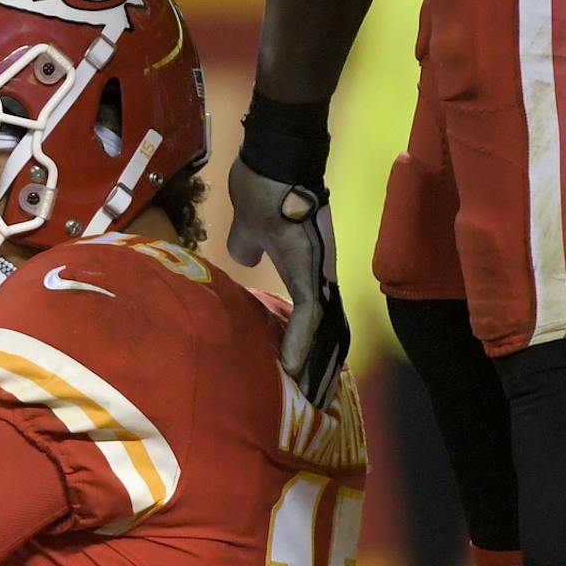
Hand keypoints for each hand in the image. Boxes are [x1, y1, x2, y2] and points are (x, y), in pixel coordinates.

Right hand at [227, 158, 351, 408]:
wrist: (274, 165)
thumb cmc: (261, 188)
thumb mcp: (247, 229)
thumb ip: (247, 246)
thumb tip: (242, 260)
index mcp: (303, 268)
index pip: (309, 314)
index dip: (303, 341)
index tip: (295, 371)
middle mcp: (318, 277)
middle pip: (323, 331)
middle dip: (316, 367)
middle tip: (310, 401)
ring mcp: (318, 276)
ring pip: (322, 331)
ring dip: (314, 365)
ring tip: (307, 398)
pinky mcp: (310, 274)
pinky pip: (309, 315)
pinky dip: (300, 344)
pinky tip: (291, 370)